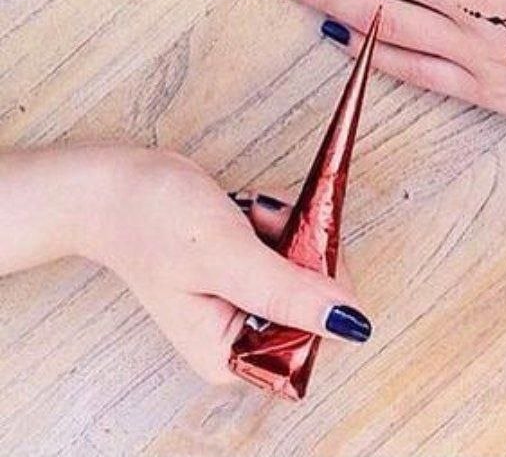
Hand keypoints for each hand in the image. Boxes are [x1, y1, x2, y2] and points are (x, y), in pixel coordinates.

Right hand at [81, 147, 370, 384]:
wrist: (119, 184)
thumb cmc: (152, 221)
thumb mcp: (226, 257)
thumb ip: (287, 293)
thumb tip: (350, 323)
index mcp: (230, 356)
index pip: (314, 339)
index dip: (322, 289)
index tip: (301, 249)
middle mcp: (242, 337)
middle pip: (319, 298)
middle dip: (303, 248)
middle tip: (267, 222)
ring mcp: (249, 303)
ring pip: (312, 264)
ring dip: (292, 227)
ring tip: (251, 214)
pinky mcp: (254, 270)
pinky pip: (296, 244)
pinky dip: (283, 218)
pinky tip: (250, 208)